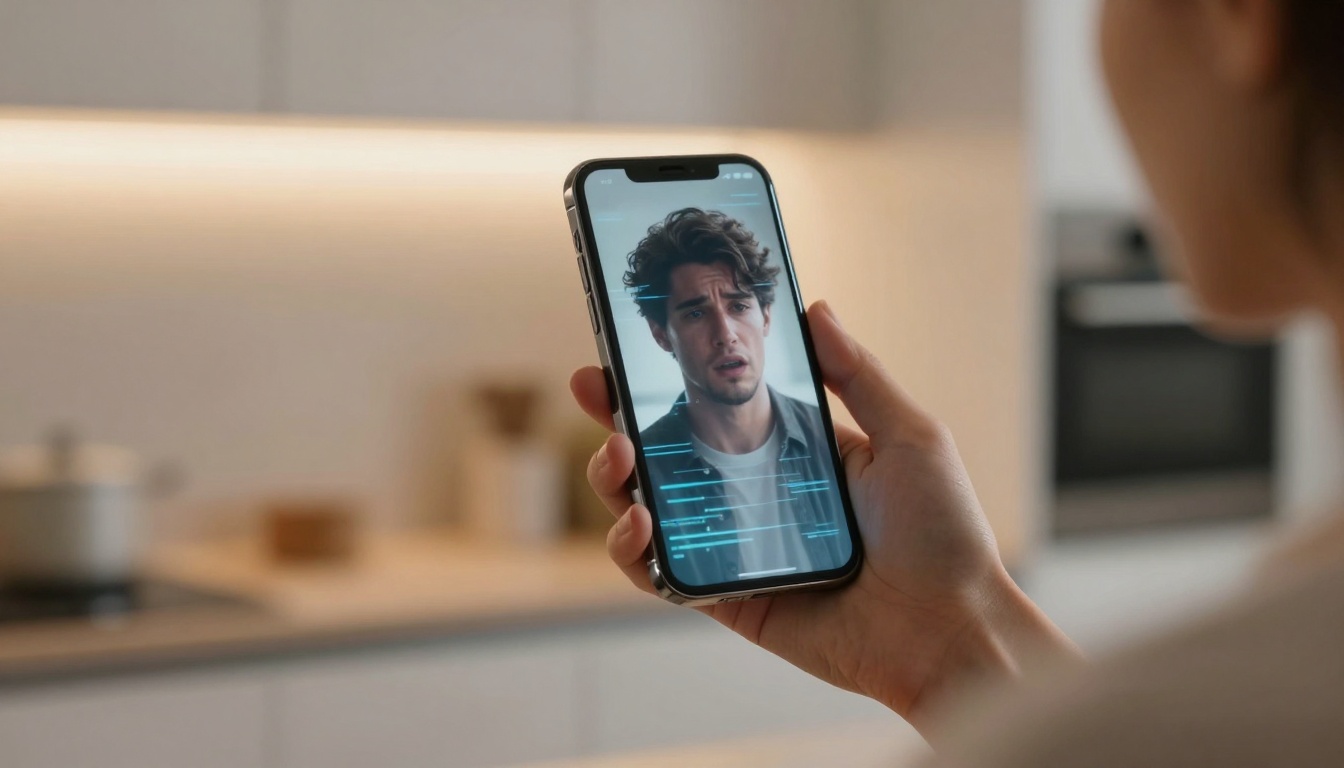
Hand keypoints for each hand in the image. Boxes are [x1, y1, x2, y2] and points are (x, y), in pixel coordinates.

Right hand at [570, 300, 1076, 739]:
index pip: (715, 408)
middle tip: (593, 388)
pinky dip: (633, 550)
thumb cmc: (944, 534)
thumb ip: (857, 374)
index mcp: (794, 453)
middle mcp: (756, 496)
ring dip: (615, 480)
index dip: (668, 380)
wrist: (950, 630)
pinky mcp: (726, 599)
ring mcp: (736, 548)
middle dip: (617, 419)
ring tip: (618, 456)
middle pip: (666, 454)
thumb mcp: (909, 436)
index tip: (626, 347)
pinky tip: (639, 521)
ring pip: (649, 510)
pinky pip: (661, 574)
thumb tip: (815, 307)